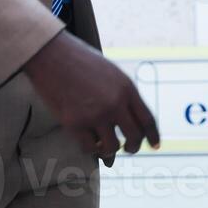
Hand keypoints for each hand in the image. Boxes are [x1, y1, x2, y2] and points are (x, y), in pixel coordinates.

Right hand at [23, 30, 159, 166]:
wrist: (52, 55)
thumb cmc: (80, 60)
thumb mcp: (110, 72)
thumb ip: (121, 94)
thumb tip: (126, 119)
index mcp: (126, 88)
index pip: (147, 119)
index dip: (153, 136)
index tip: (155, 145)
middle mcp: (115, 103)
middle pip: (134, 136)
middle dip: (133, 147)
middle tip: (129, 149)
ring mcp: (95, 114)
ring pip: (111, 147)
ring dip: (110, 152)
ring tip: (106, 150)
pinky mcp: (75, 123)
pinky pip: (89, 147)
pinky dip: (91, 150)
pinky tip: (90, 145)